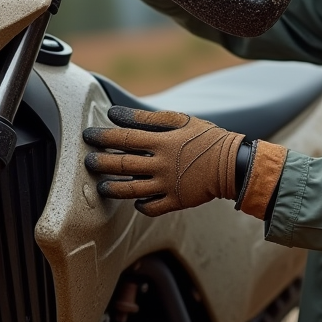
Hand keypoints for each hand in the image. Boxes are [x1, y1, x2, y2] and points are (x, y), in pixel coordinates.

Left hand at [83, 106, 241, 216]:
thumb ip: (147, 118)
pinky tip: (133, 201)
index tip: (89, 134)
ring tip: (101, 186)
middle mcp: (162, 164)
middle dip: (101, 163)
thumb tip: (117, 114)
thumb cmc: (206, 138)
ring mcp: (167, 185)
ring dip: (113, 188)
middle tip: (88, 161)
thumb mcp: (180, 120)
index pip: (124, 138)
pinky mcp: (175, 201)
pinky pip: (151, 208)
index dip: (103, 136)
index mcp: (163, 142)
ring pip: (131, 190)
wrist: (232, 164)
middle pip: (123, 165)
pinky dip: (139, 206)